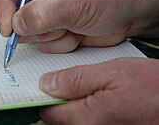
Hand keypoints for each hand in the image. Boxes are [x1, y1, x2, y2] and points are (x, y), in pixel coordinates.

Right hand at [0, 0, 158, 52]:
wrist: (131, 11)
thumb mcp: (73, 3)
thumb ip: (40, 15)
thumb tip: (14, 26)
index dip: (1, 5)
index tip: (8, 29)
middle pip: (12, 11)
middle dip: (33, 26)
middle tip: (56, 25)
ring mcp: (45, 8)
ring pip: (28, 31)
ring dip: (51, 35)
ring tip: (73, 26)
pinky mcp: (53, 25)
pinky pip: (43, 42)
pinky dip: (60, 42)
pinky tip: (77, 32)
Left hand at [38, 57, 158, 124]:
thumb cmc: (151, 87)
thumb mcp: (111, 72)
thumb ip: (76, 79)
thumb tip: (47, 83)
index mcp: (88, 120)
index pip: (49, 113)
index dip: (44, 95)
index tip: (44, 82)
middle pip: (60, 119)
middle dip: (60, 98)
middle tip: (69, 79)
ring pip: (74, 120)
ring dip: (74, 102)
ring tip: (87, 84)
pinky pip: (88, 120)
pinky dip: (86, 106)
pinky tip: (96, 93)